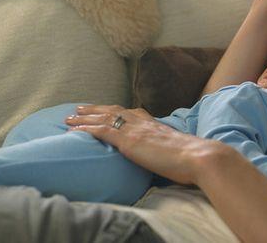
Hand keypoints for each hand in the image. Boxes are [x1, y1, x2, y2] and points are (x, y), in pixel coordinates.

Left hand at [65, 104, 224, 184]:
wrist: (197, 157)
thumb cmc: (192, 158)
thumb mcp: (177, 149)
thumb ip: (167, 148)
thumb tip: (167, 156)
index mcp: (155, 124)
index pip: (131, 112)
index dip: (115, 110)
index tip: (105, 109)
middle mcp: (143, 122)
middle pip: (114, 110)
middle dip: (95, 109)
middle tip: (80, 108)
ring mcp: (135, 129)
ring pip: (103, 117)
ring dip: (84, 116)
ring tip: (69, 117)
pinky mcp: (128, 140)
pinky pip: (101, 130)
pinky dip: (85, 129)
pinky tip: (73, 130)